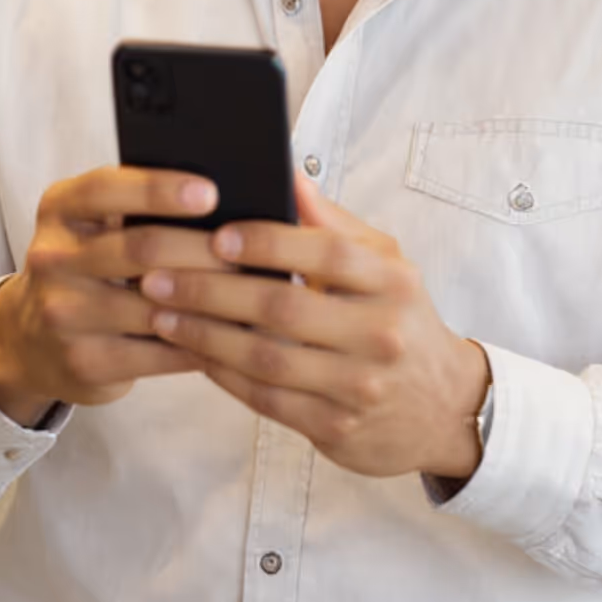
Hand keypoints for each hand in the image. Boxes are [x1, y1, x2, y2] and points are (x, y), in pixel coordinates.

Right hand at [0, 166, 230, 426]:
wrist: (32, 340)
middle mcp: (53, 257)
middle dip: (202, 247)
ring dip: (211, 299)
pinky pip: (157, 352)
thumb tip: (220, 197)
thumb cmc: (90, 264)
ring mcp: (63, 313)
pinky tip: (233, 334)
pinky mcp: (84, 361)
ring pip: (154, 305)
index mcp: (60, 208)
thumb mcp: (94, 223)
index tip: (210, 192)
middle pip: (139, 247)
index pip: (106, 189)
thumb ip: (137, 204)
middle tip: (252, 249)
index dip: (159, 189)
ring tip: (255, 292)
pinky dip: (201, 342)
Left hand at [141, 176, 489, 478]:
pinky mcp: (336, 428)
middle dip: (212, 290)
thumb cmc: (400, 318)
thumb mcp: (385, 264)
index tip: (218, 234)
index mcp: (391, 282)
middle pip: (284, 307)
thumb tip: (286, 173)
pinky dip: (223, 372)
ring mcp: (359, 386)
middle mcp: (379, 334)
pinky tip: (192, 350)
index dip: (270, 243)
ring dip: (204, 334)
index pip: (327, 253)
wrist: (443, 406)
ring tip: (159, 312)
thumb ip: (334, 223)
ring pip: (266, 358)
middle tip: (157, 275)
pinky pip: (266, 398)